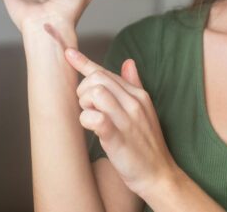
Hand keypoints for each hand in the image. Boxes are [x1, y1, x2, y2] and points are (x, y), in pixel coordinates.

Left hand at [64, 48, 178, 198]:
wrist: (158, 174)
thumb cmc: (146, 144)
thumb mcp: (144, 110)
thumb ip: (134, 85)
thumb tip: (128, 62)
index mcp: (138, 94)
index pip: (106, 72)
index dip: (84, 62)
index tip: (68, 53)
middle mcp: (133, 103)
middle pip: (97, 79)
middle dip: (83, 91)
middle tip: (87, 109)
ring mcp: (127, 120)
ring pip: (95, 94)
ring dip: (85, 105)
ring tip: (91, 118)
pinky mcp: (118, 138)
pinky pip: (96, 119)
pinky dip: (87, 120)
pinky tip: (92, 128)